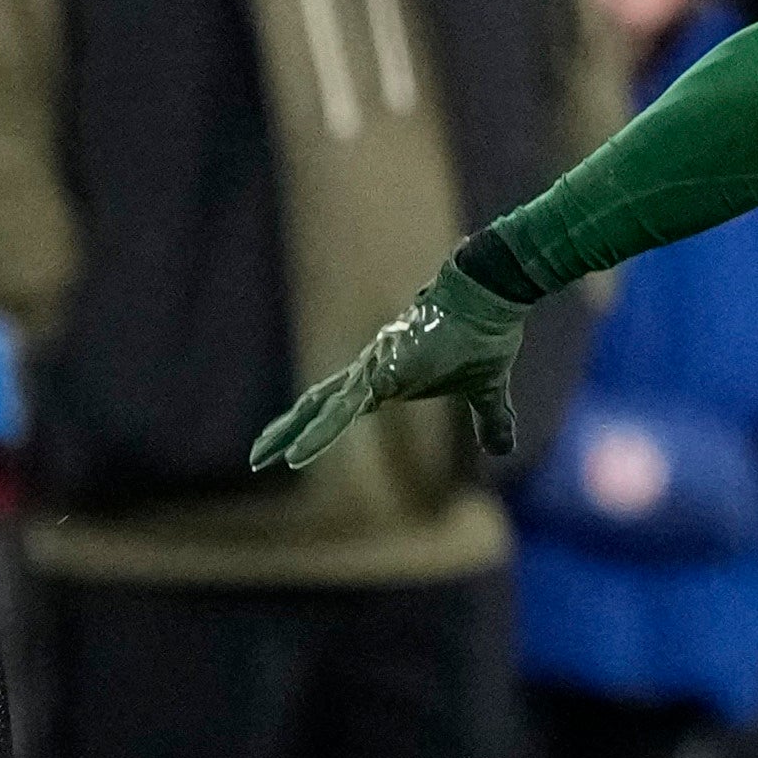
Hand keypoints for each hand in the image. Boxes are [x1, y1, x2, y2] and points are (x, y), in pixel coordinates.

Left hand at [251, 254, 531, 470]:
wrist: (488, 298)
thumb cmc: (484, 335)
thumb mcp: (486, 390)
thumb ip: (491, 420)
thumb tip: (503, 450)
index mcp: (388, 376)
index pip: (341, 405)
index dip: (316, 425)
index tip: (293, 447)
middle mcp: (371, 371)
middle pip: (317, 404)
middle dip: (286, 430)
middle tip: (255, 457)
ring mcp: (373, 371)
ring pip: (321, 409)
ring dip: (289, 435)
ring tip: (258, 458)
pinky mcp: (380, 375)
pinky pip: (341, 412)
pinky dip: (318, 435)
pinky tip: (297, 457)